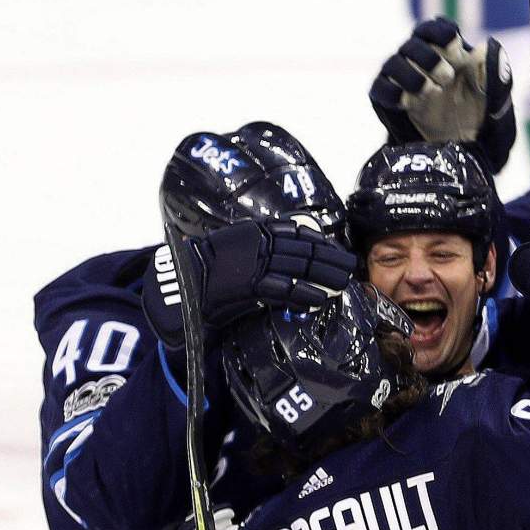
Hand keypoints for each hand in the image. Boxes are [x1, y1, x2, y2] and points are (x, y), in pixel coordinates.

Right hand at [143, 220, 356, 348]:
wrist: (180, 283)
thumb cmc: (207, 271)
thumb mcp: (238, 251)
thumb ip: (260, 250)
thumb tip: (285, 261)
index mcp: (255, 231)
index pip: (296, 231)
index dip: (319, 240)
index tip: (335, 248)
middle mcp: (258, 243)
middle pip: (304, 248)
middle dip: (330, 258)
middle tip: (349, 266)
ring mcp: (255, 263)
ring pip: (300, 266)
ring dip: (325, 275)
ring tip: (344, 283)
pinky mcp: (250, 284)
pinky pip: (284, 288)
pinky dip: (305, 293)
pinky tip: (322, 298)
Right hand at [369, 17, 515, 172]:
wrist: (458, 150)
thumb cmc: (478, 118)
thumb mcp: (494, 100)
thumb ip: (495, 75)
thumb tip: (489, 47)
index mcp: (446, 52)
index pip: (436, 28)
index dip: (441, 33)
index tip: (453, 45)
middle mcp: (420, 61)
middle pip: (414, 43)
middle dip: (429, 57)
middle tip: (447, 77)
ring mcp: (402, 79)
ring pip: (394, 63)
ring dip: (411, 75)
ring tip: (430, 91)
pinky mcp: (387, 100)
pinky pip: (381, 88)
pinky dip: (392, 92)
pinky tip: (408, 102)